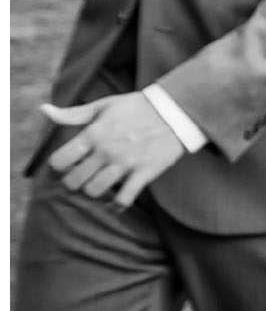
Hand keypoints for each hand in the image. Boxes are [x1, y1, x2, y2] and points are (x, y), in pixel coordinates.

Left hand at [42, 94, 188, 208]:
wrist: (176, 109)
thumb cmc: (136, 107)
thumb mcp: (104, 105)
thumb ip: (72, 113)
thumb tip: (44, 110)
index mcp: (93, 133)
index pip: (60, 161)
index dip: (58, 166)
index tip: (67, 165)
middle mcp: (106, 150)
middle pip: (74, 181)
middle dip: (73, 182)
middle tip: (82, 177)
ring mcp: (126, 163)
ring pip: (94, 192)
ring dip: (94, 191)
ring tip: (99, 185)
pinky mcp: (145, 172)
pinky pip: (124, 198)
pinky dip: (117, 204)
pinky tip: (116, 200)